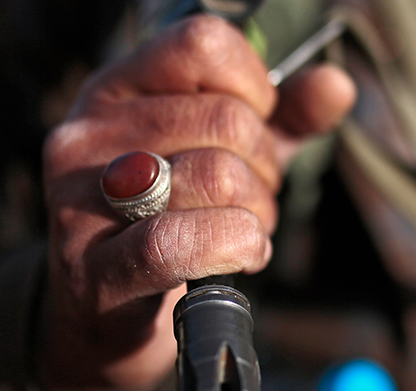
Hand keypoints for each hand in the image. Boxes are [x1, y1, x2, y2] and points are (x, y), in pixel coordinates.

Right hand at [39, 15, 355, 390]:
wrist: (101, 319)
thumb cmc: (167, 227)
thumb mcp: (227, 157)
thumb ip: (282, 118)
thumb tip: (336, 85)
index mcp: (117, 90)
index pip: (202, 45)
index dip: (255, 87)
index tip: (258, 129)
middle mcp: (88, 135)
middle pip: (224, 120)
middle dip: (266, 168)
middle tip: (255, 199)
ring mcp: (80, 201)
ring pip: (216, 177)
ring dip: (256, 214)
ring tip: (244, 231)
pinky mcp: (92, 269)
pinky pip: (179, 242)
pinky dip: (234, 247)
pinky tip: (242, 255)